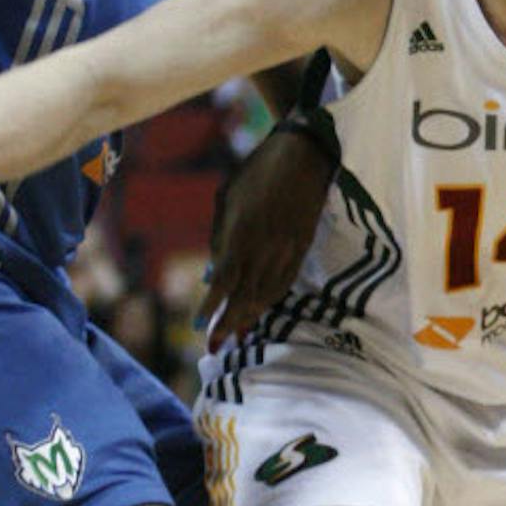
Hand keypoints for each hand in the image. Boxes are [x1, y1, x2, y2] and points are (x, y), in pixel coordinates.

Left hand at [200, 127, 334, 350]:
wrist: (305, 156)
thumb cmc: (257, 172)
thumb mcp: (228, 198)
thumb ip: (220, 238)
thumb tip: (211, 274)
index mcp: (244, 232)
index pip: (224, 278)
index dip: (212, 305)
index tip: (199, 326)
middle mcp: (266, 246)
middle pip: (246, 294)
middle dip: (229, 323)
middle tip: (214, 348)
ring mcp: (288, 248)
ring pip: (268, 292)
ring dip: (251, 318)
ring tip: (237, 338)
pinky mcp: (303, 247)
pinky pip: (286, 281)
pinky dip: (271, 300)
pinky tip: (261, 311)